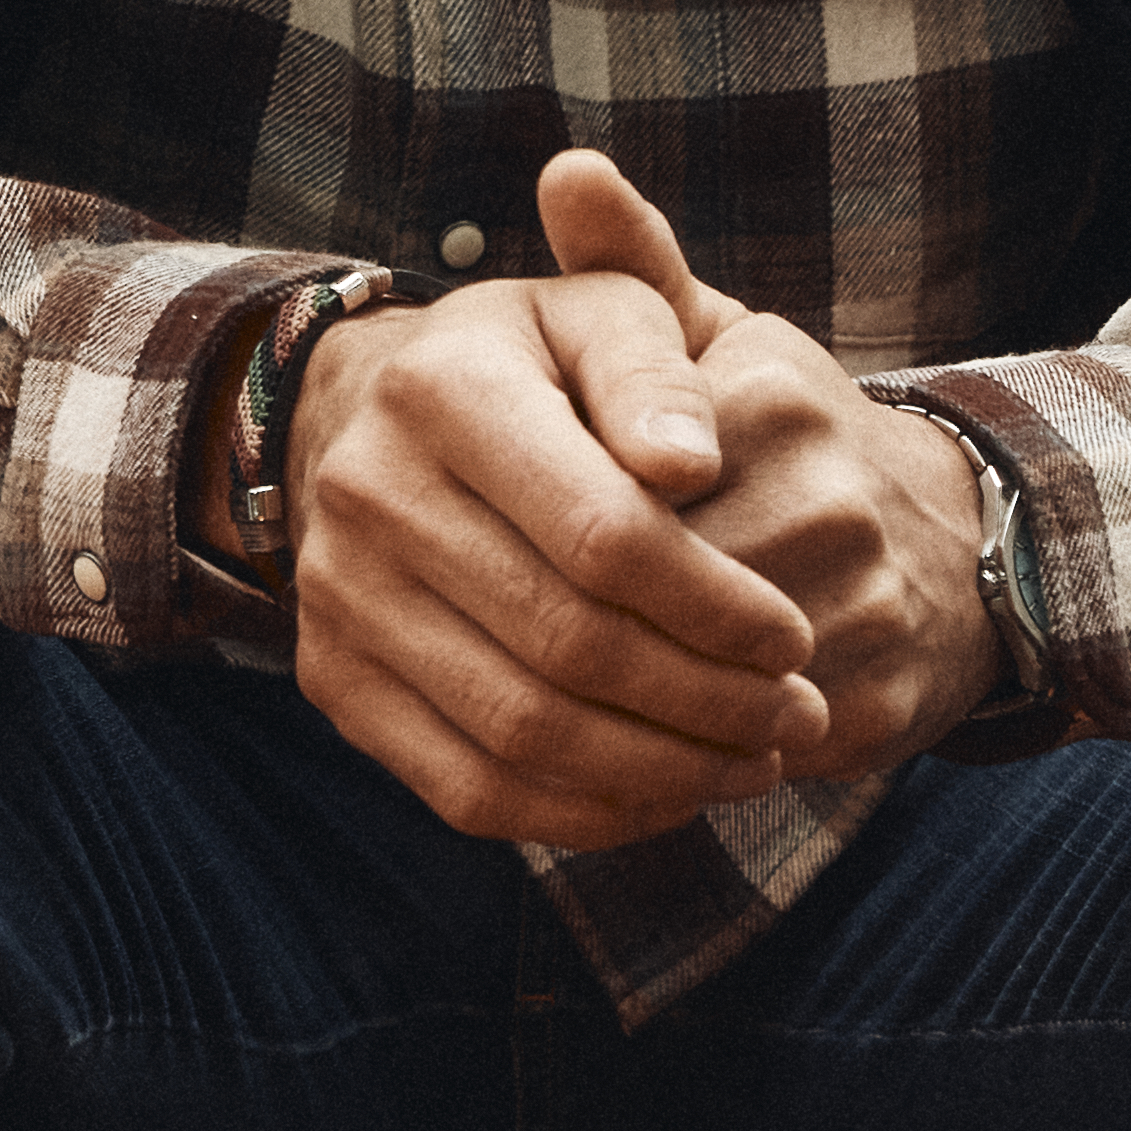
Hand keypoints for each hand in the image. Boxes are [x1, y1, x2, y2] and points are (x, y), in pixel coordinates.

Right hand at [270, 149, 993, 838]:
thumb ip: (655, 374)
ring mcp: (337, 598)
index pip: (603, 533)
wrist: (372, 416)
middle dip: (706, 699)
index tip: (797, 640)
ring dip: (659, 768)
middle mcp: (368, 494)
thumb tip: (692, 465)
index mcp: (443, 390)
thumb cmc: (534, 366)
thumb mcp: (603, 317)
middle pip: (565, 643)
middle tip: (798, 717)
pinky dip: (581, 814)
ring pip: (520, 731)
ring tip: (754, 764)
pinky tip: (665, 794)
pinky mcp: (332, 680)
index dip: (715, 605)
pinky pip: (468, 787)